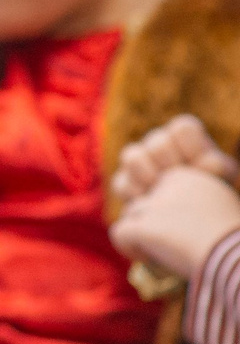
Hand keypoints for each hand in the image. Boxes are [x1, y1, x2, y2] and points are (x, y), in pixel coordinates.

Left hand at [113, 164, 239, 282]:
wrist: (237, 255)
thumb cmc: (234, 240)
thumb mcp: (220, 211)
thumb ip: (194, 207)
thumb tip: (176, 220)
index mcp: (188, 177)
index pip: (159, 189)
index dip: (165, 212)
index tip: (181, 231)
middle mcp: (168, 185)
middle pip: (143, 202)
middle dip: (150, 224)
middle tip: (169, 245)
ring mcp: (154, 205)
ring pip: (130, 216)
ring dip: (141, 236)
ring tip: (161, 253)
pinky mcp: (143, 226)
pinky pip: (119, 233)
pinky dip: (128, 248)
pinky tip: (147, 258)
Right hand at [114, 115, 239, 202]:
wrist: (192, 215)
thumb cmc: (210, 188)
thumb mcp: (220, 175)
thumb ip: (214, 166)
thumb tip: (199, 164)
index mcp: (185, 135)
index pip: (183, 128)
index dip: (190, 148)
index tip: (197, 166)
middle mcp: (159, 142)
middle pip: (157, 144)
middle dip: (170, 166)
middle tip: (179, 181)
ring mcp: (138, 159)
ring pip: (133, 158)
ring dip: (149, 177)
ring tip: (162, 192)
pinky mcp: (124, 180)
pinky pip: (122, 182)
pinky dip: (136, 195)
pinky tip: (150, 203)